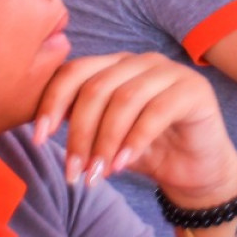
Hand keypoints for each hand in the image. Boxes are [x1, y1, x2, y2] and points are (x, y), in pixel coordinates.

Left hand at [33, 53, 236, 205]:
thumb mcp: (105, 137)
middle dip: (79, 133)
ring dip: (105, 141)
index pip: (75, 71)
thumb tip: (41, 124)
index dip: (52, 102)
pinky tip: (122, 165)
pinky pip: (156, 112)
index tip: (39, 139)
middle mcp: (142, 62)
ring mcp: (172, 72)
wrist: (196, 171)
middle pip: (97, 88)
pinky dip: (134, 141)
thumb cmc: (147, 152)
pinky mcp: (195, 91)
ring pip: (125, 99)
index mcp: (116, 65)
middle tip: (74, 171)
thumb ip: (81, 121)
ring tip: (98, 174)